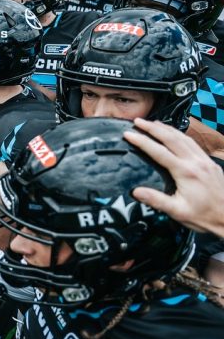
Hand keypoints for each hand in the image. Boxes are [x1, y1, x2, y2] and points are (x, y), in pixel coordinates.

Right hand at [124, 117, 223, 235]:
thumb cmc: (204, 216)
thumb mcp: (178, 211)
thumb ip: (156, 200)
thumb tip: (136, 191)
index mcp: (186, 172)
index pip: (159, 151)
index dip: (142, 141)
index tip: (129, 134)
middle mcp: (196, 162)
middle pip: (171, 138)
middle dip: (152, 128)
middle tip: (138, 121)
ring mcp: (205, 161)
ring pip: (184, 138)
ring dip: (167, 128)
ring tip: (153, 123)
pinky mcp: (211, 163)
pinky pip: (193, 143)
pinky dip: (181, 135)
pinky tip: (175, 135)